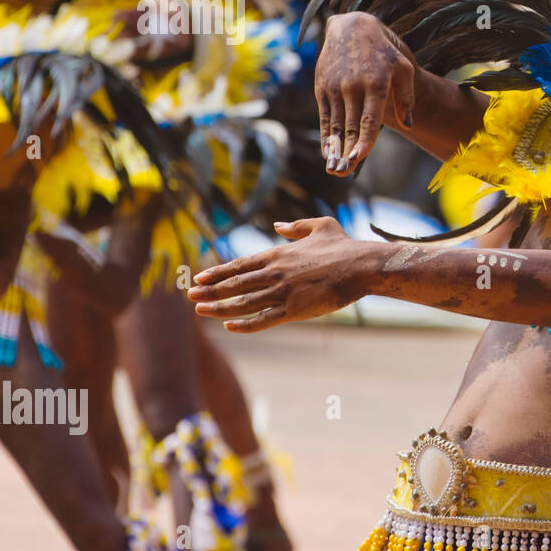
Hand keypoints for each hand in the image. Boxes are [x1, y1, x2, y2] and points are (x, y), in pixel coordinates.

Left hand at [188, 217, 374, 331]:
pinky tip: (229, 326)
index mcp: (278, 254)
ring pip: (243, 303)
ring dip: (219, 307)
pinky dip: (244, 323)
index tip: (199, 278)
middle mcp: (275, 273)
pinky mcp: (294, 310)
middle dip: (210, 290)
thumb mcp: (321, 226)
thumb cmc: (344, 246)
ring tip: (200, 311)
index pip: (240, 265)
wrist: (361, 266)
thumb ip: (296, 226)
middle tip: (190, 296)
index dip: (217, 272)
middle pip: (234, 284)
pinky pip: (263, 319)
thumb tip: (278, 224)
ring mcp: (283, 292)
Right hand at [316, 12, 417, 176]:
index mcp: (375, 84)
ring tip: (335, 169)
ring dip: (334, 148)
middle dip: (347, 151)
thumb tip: (409, 125)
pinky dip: (326, 136)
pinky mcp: (322, 87)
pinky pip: (324, 117)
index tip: (359, 158)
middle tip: (344, 172)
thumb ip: (407, 98)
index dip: (363, 140)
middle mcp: (352, 87)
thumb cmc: (384, 53)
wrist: (352, 28)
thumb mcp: (403, 69)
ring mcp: (335, 87)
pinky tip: (328, 152)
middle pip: (349, 126)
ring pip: (334, 124)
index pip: (369, 119)